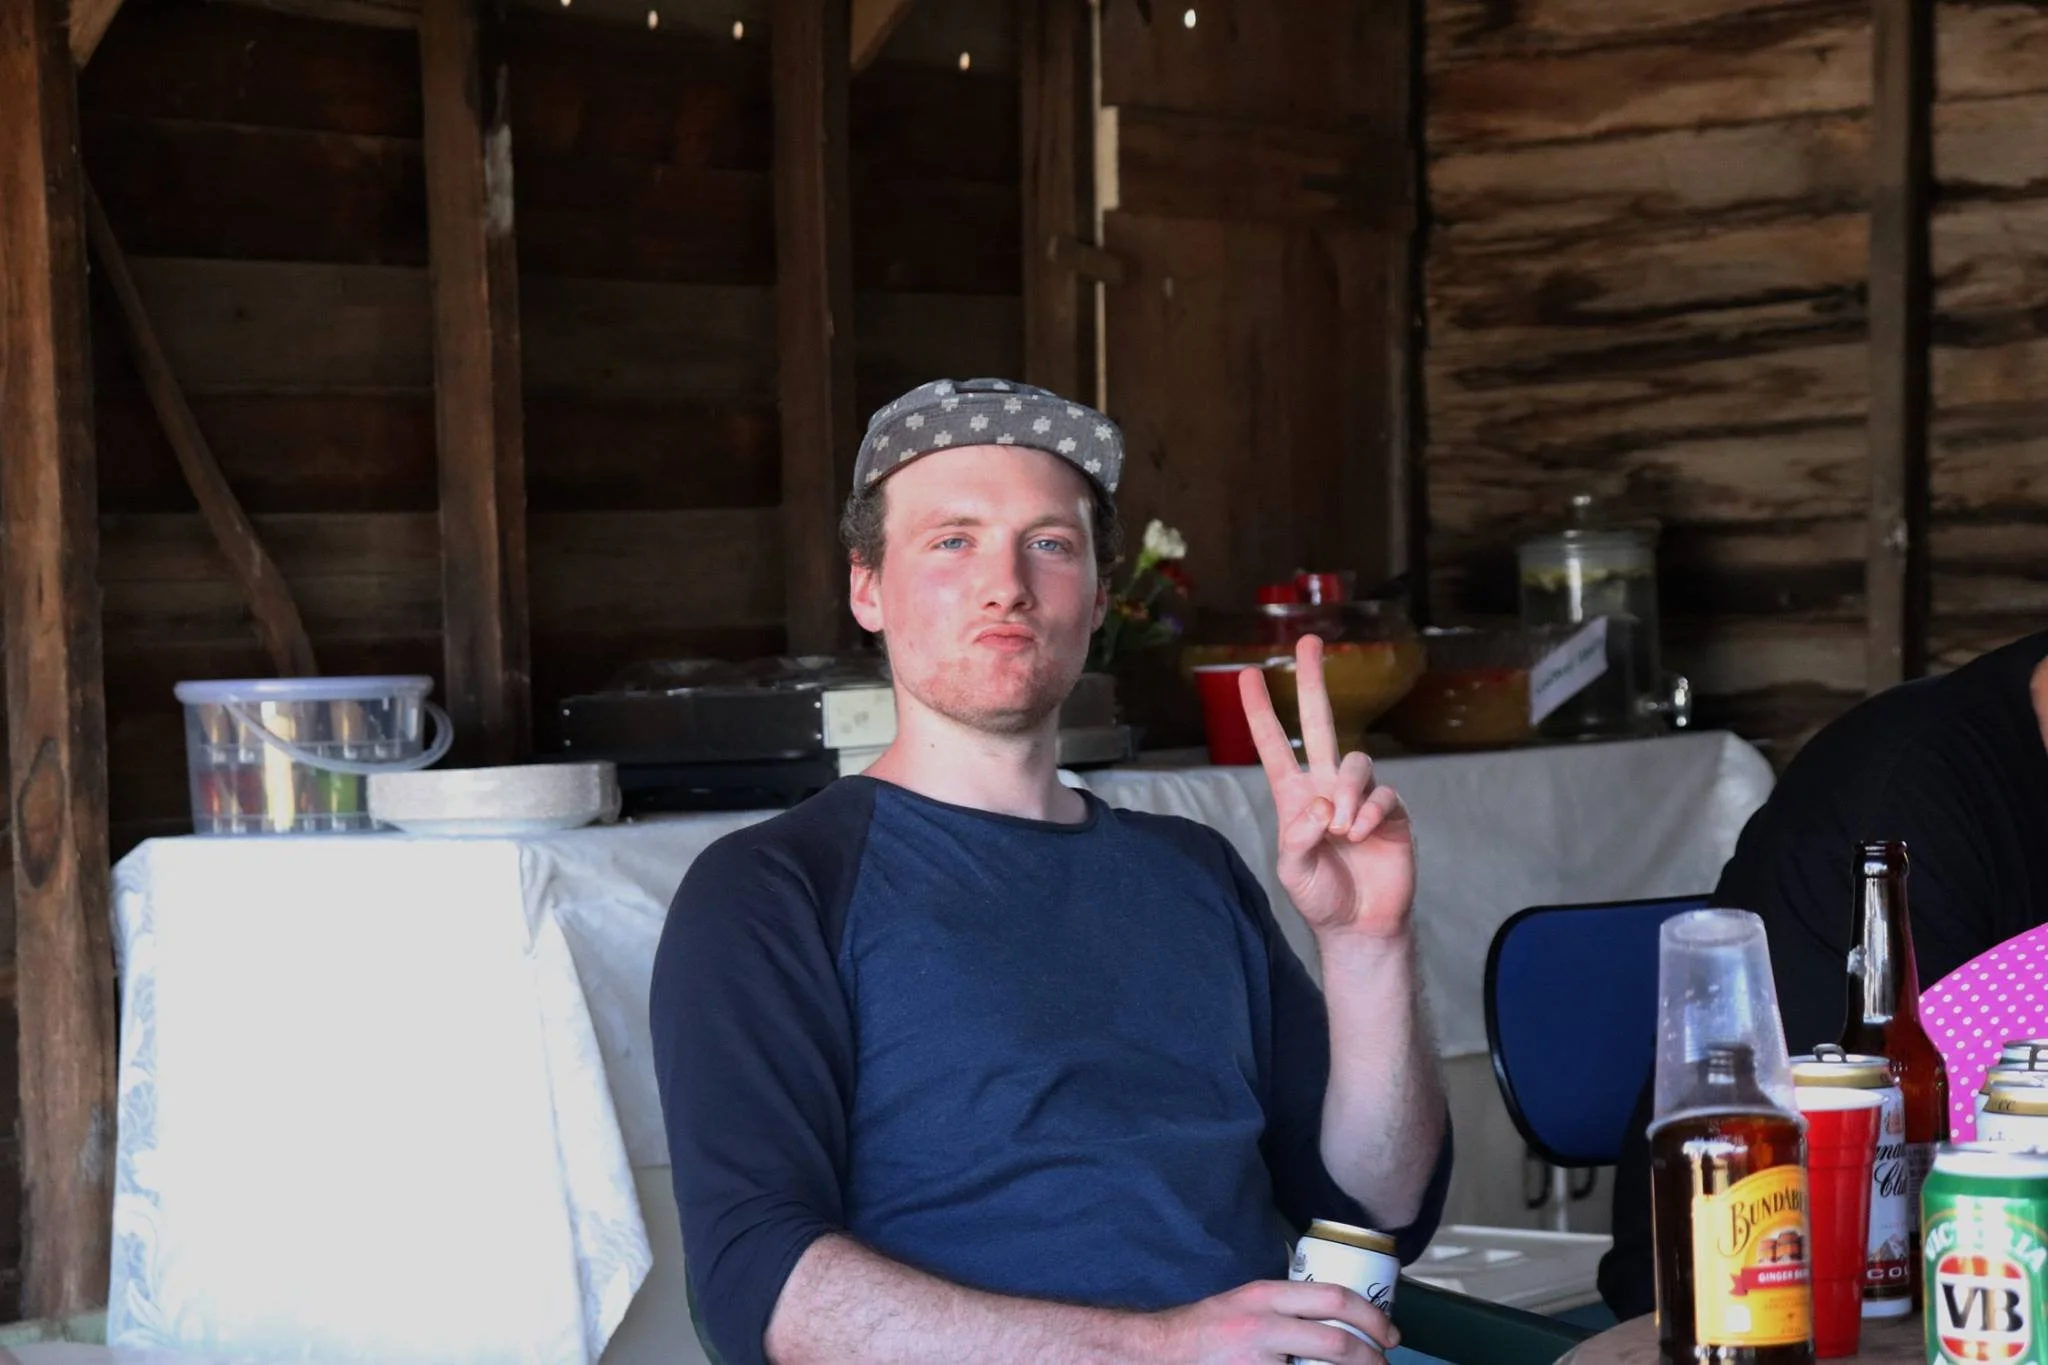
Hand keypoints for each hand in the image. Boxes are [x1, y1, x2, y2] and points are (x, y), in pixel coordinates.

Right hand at [1140, 1280, 1395, 1362]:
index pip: (1332, 1299)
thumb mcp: (1247, 1301)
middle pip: (1336, 1343)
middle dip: (1371, 1358)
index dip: (1371, 1317)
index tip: (1390, 1333)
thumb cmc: (1208, 1328)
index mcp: (1265, 1296)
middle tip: (1384, 1364)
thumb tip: (1337, 1315)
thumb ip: (1286, 1305)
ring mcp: (1257, 1362)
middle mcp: (1262, 1327)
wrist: (1161, 1351)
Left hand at [1240, 635, 1415, 940]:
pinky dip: (1370, 812)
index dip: (1260, 711)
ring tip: (1342, 830)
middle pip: (1320, 724)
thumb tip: (1321, 806)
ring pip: (1356, 762)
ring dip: (1348, 792)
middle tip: (1310, 641)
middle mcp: (1327, 787)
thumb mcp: (1293, 871)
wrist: (1360, 925)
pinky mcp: (1391, 812)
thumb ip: (1298, 838)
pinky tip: (1361, 835)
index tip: (1246, 674)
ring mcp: (1360, 797)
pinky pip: (1383, 794)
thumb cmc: (1320, 896)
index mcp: (1294, 796)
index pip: (1274, 746)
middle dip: (1313, 682)